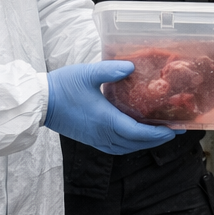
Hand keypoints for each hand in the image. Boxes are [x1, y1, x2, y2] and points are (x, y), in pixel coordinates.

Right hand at [45, 62, 179, 154]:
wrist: (39, 103)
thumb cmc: (62, 87)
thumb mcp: (87, 74)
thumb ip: (111, 70)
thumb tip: (132, 66)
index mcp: (105, 120)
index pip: (138, 133)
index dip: (158, 133)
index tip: (173, 129)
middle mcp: (103, 134)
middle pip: (136, 143)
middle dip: (157, 139)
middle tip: (174, 131)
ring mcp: (96, 139)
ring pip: (127, 148)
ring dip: (145, 143)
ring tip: (159, 134)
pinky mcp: (91, 140)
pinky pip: (116, 148)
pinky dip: (131, 144)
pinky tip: (136, 136)